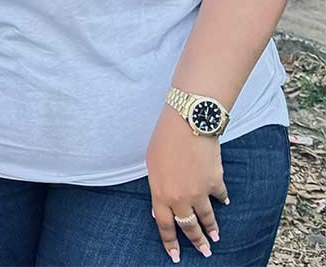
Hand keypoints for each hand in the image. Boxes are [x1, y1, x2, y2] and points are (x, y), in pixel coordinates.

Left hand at [146, 105, 229, 262]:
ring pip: (207, 218)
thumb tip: (160, 205)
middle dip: (197, 242)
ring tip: (216, 237)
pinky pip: (219, 196)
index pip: (165, 226)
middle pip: (189, 227)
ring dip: (212, 229)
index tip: (176, 256)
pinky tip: (224, 202)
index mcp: (160, 193)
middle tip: (204, 252)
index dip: (170, 243)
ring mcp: (199, 192)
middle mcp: (180, 198)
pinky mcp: (215, 183)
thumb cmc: (164, 138)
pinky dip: (222, 199)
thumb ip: (157, 186)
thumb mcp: (152, 163)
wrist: (187, 123)